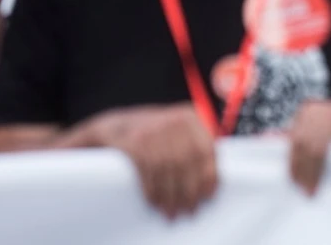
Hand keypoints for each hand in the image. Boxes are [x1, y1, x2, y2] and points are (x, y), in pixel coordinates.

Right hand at [92, 104, 217, 218]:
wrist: (116, 126)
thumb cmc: (155, 136)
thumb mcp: (178, 132)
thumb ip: (196, 148)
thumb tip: (213, 183)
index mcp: (189, 117)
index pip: (206, 150)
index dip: (209, 176)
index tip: (208, 197)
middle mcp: (173, 120)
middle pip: (187, 162)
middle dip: (189, 191)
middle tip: (189, 211)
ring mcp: (152, 130)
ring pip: (168, 170)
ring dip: (170, 196)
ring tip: (171, 213)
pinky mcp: (134, 143)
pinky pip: (148, 172)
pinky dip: (153, 191)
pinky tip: (155, 203)